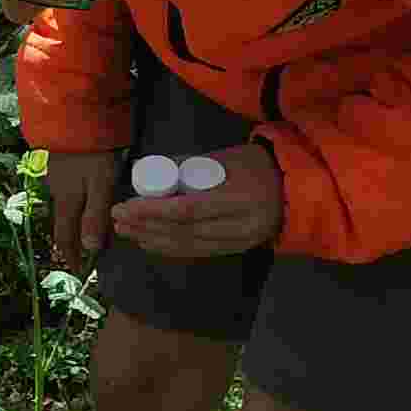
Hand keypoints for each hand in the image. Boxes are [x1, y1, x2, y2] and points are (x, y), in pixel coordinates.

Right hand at [42, 150, 119, 270]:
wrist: (75, 113)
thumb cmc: (92, 152)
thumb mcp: (99, 184)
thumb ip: (94, 216)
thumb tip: (88, 249)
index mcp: (66, 201)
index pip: (64, 237)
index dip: (70, 255)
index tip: (77, 269)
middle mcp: (57, 192)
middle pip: (63, 223)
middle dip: (71, 241)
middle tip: (83, 254)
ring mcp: (56, 177)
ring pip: (65, 207)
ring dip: (73, 222)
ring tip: (87, 229)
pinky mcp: (60, 163)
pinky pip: (67, 192)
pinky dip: (75, 204)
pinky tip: (85, 199)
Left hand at [107, 140, 280, 259]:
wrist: (293, 188)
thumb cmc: (256, 165)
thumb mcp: (226, 157)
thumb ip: (191, 165)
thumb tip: (150, 172)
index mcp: (239, 198)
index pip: (187, 209)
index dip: (152, 211)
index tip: (125, 206)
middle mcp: (241, 226)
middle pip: (184, 231)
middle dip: (145, 227)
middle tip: (117, 218)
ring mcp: (240, 242)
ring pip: (188, 246)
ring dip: (152, 240)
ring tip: (126, 231)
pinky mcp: (236, 250)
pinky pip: (197, 253)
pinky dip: (169, 249)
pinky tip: (148, 242)